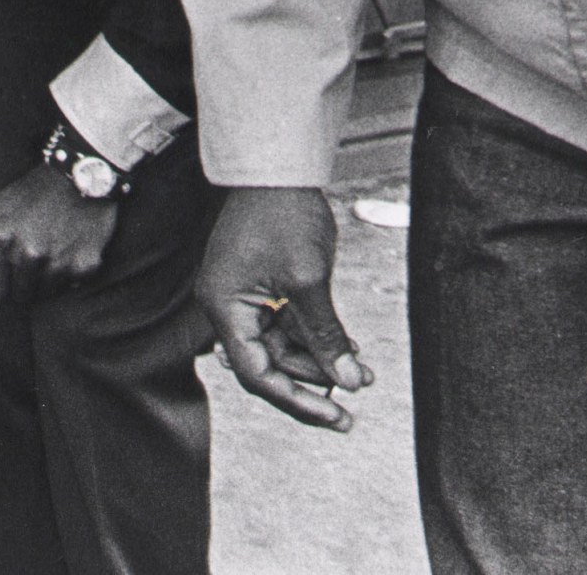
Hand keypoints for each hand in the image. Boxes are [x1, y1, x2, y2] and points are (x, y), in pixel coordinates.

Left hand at [0, 162, 121, 303]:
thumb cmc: (35, 192)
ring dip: (47, 279)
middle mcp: (29, 254)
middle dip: (22, 282)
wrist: (80, 174)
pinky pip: (71, 285)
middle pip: (19, 294)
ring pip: (45, 293)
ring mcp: (58, 262)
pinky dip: (71, 273)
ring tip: (52, 250)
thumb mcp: (1, 211)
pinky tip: (71, 250)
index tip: (6, 275)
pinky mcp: (84, 266)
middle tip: (33, 257)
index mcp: (2, 238)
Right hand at [196, 186, 374, 430]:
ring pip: (282, 347)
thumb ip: (326, 335)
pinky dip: (315, 336)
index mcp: (225, 308)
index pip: (257, 373)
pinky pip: (287, 325)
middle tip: (358, 393)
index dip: (297, 401)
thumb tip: (350, 382)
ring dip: (319, 359)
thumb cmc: (285, 216)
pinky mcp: (261, 287)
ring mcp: (243, 297)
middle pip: (270, 364)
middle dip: (314, 380)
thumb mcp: (309, 281)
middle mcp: (227, 308)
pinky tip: (347, 346)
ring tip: (362, 368)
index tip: (336, 417)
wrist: (278, 169)